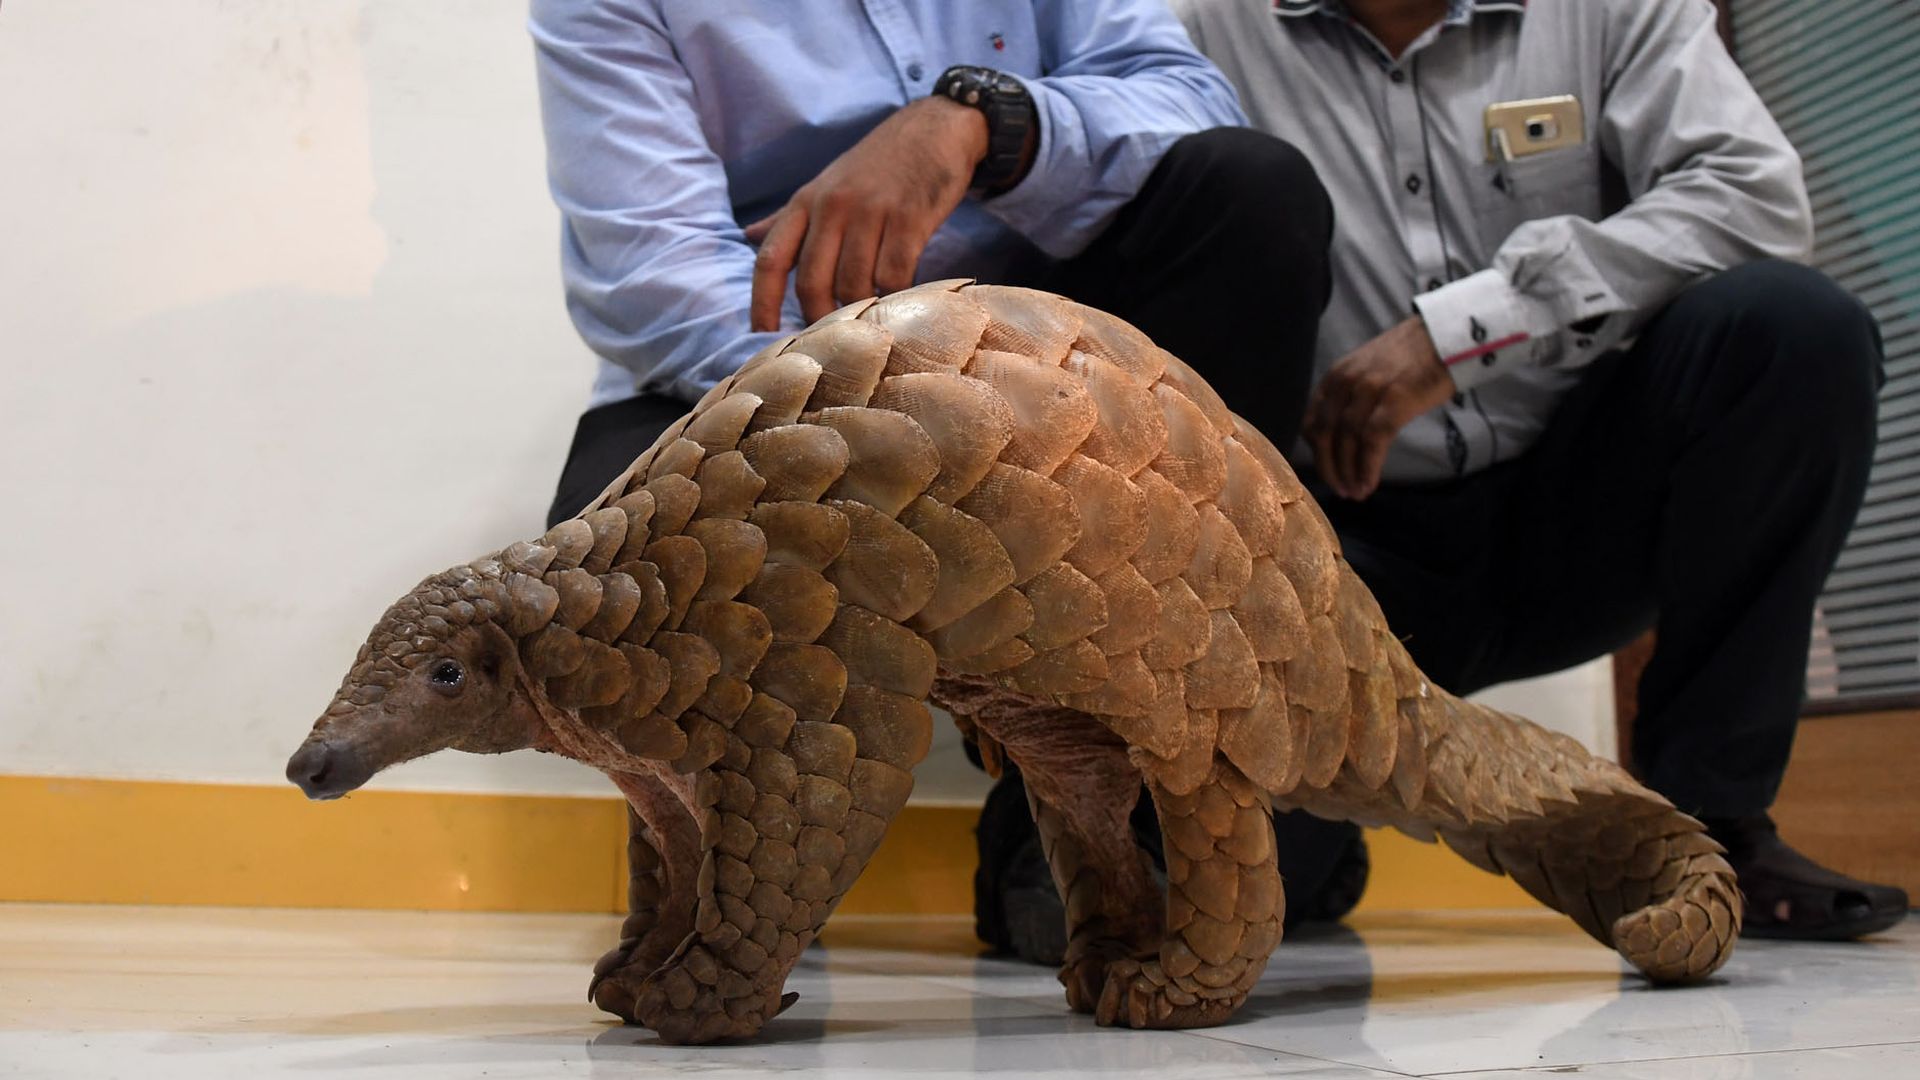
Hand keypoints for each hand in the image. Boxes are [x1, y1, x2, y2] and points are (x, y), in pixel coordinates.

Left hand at [746, 97, 987, 330]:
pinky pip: (895, 276)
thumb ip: (788, 216)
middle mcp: (832, 206)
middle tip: (833, 339)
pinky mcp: (910, 218)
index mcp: (806, 201)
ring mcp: (872, 211)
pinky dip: (896, 297)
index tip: (760, 336)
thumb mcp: (825, 184)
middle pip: (812, 282)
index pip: (770, 258)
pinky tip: (902, 300)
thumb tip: (749, 236)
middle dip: (819, 318)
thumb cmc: (877, 164)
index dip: (761, 301)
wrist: (934, 128)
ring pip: (854, 284)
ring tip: (871, 320)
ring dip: (861, 311)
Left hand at [1302, 316, 1454, 500]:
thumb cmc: (1411, 357)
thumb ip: (1351, 396)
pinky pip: (1372, 442)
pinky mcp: (1395, 401)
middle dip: (1328, 468)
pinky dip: (1367, 467)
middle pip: (1325, 434)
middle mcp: (1346, 382)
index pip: (1312, 421)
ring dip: (1348, 472)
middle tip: (1339, 490)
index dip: (1316, 453)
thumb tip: (1343, 434)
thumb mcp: (1368, 370)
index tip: (1327, 471)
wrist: (1446, 335)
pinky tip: (1368, 484)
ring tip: (1355, 493)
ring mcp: (1369, 390)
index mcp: (1336, 376)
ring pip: (1346, 441)